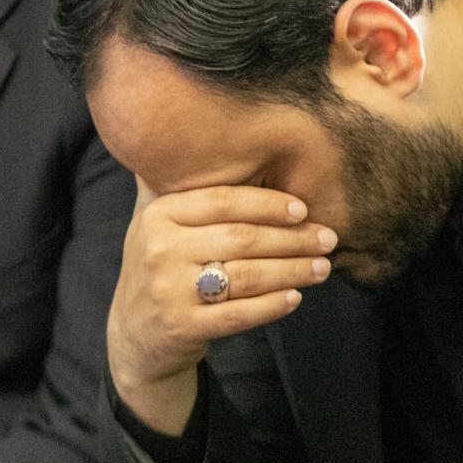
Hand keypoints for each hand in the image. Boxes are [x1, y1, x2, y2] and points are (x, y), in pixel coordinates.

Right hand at [107, 179, 335, 434]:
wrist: (134, 334)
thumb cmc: (158, 267)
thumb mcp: (153, 222)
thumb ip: (174, 183)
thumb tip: (197, 128)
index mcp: (159, 215)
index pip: (223, 201)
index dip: (268, 203)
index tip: (303, 209)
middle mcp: (161, 249)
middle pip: (241, 238)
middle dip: (292, 238)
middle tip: (328, 238)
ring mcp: (170, 291)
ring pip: (246, 276)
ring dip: (292, 270)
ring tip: (322, 267)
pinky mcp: (182, 328)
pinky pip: (239, 314)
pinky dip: (272, 306)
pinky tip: (296, 297)